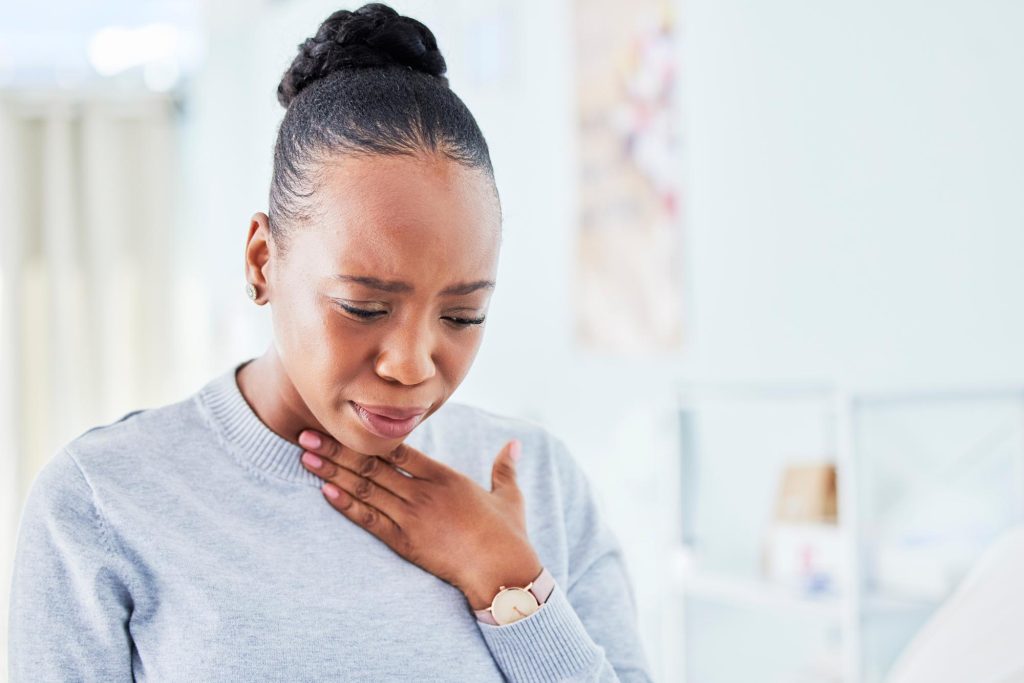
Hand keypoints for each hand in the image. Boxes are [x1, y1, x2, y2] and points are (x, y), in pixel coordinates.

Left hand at [297, 429, 542, 610]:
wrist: (502, 570)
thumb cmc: (508, 534)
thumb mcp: (509, 496)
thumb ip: (505, 467)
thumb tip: (514, 444)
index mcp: (444, 476)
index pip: (397, 448)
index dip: (367, 436)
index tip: (342, 424)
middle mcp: (423, 491)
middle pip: (372, 465)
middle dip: (336, 449)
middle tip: (306, 435)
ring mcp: (412, 516)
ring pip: (365, 488)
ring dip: (333, 472)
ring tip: (305, 457)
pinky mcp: (406, 542)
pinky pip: (370, 520)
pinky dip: (346, 505)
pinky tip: (325, 491)